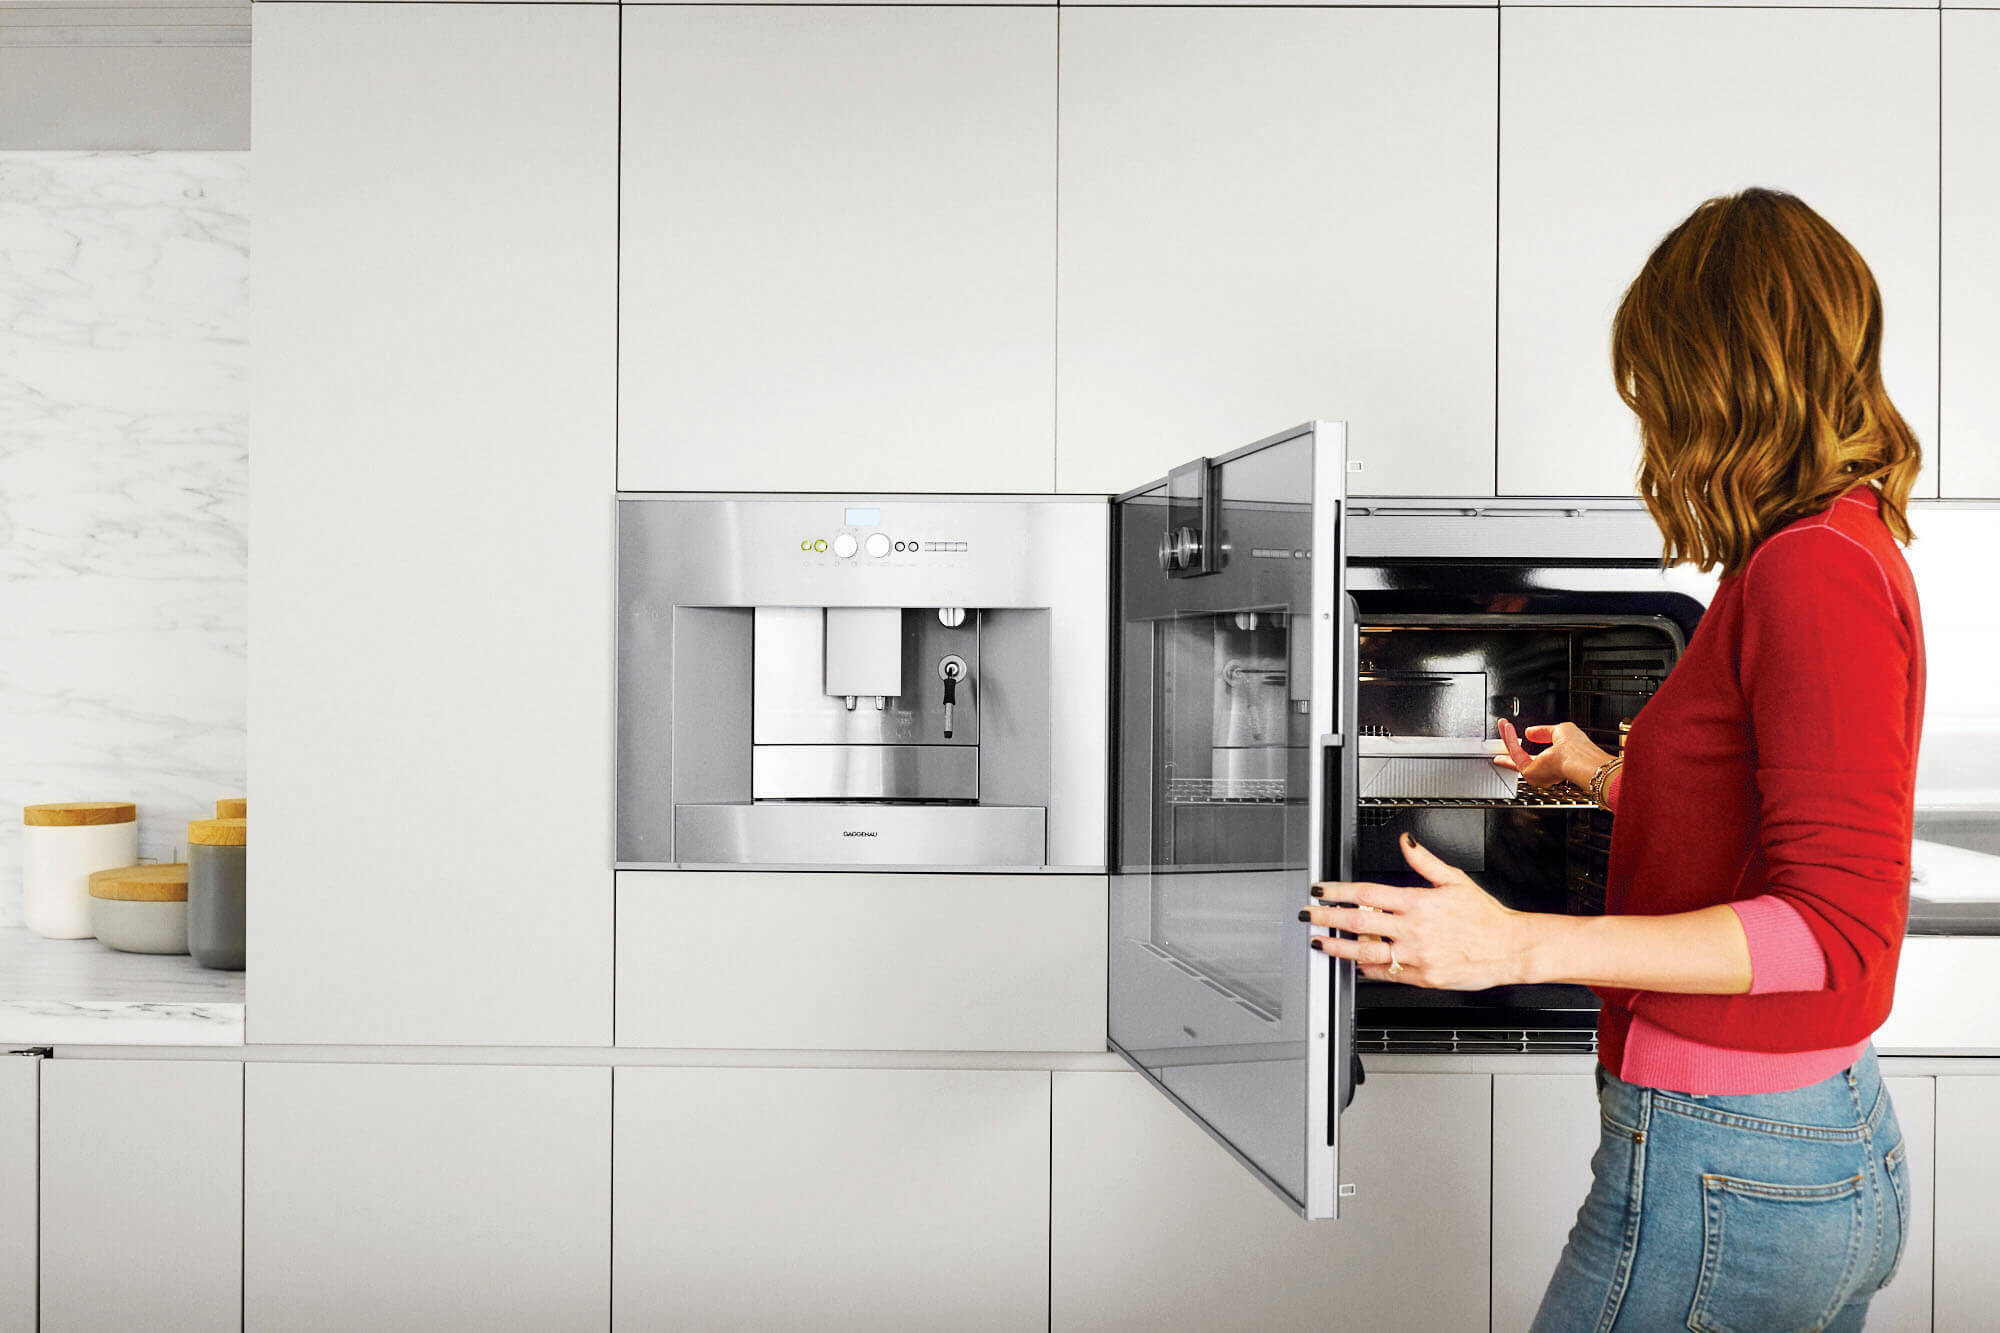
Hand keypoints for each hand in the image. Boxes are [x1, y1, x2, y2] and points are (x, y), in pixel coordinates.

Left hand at [1304, 833, 1534, 989]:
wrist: (1510, 949)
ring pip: (1366, 952)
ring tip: (1321, 943)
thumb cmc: (1485, 917)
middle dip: (1328, 918)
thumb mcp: (1455, 880)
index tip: (1321, 890)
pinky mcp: (1422, 978)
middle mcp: (1414, 930)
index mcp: (1419, 902)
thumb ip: (1425, 862)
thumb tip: (1405, 842)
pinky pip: (1387, 974)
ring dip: (1339, 948)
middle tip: (1309, 915)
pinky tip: (1354, 964)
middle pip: (1359, 922)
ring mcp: (1416, 956)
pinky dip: (1366, 969)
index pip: (1368, 893)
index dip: (1339, 891)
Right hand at [1494, 718, 1612, 790]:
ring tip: (1503, 724)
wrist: (1579, 760)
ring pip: (1516, 754)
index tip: (1520, 737)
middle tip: (1504, 730)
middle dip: (1511, 743)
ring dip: (1508, 737)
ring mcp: (1535, 772)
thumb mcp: (1561, 731)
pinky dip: (1509, 738)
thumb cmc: (1578, 749)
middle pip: (1521, 758)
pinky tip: (1507, 728)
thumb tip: (1529, 731)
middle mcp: (1545, 770)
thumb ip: (1543, 732)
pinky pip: (1515, 752)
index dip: (1529, 746)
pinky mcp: (1527, 771)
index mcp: (1556, 763)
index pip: (1538, 756)